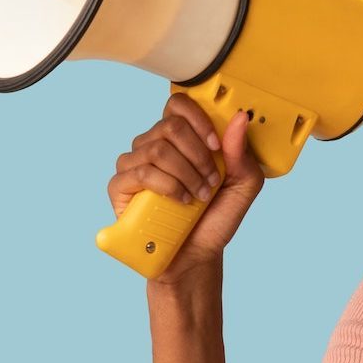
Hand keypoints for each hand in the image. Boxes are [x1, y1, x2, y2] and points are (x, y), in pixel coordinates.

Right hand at [108, 92, 266, 285]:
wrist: (196, 256)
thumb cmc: (215, 218)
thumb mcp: (242, 185)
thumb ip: (242, 153)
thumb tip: (239, 119)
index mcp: (179, 139)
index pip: (178, 105)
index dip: (198, 119)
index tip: (217, 146)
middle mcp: (152, 146)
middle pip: (170, 126)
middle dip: (198, 154)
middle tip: (211, 180)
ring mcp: (133, 165)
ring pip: (157, 149)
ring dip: (186, 173)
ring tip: (199, 196)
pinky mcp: (120, 187)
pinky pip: (141, 172)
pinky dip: (168, 186)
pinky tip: (181, 201)